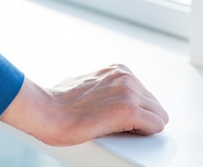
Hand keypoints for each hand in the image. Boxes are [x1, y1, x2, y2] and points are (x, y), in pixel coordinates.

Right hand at [0, 64, 168, 145]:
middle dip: (140, 117)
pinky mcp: (128, 110)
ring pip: (158, 116)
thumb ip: (103, 86)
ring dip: (141, 125)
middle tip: (115, 124)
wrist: (45, 110)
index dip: (133, 109)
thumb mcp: (85, 83)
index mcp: (117, 69)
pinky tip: (123, 132)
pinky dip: (143, 133)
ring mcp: (128, 92)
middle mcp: (125, 76)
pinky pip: (155, 126)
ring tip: (115, 127)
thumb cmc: (57, 103)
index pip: (144, 93)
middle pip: (154, 104)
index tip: (116, 115)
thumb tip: (107, 96)